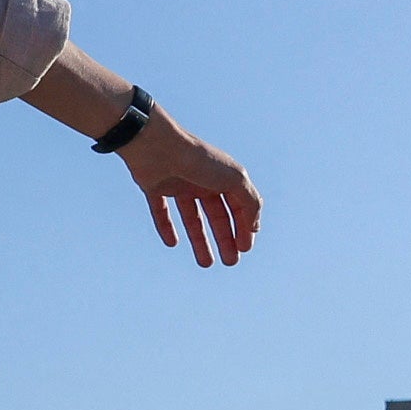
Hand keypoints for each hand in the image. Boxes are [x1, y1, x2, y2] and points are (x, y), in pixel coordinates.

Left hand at [124, 112, 260, 270]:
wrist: (156, 145)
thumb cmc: (198, 160)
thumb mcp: (234, 180)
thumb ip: (250, 202)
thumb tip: (256, 226)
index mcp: (223, 175)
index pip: (238, 205)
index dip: (244, 227)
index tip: (244, 248)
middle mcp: (202, 179)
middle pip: (217, 214)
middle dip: (225, 238)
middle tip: (230, 262)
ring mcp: (177, 183)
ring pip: (191, 217)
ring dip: (199, 240)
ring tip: (206, 264)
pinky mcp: (154, 186)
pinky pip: (161, 210)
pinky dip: (166, 226)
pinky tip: (172, 243)